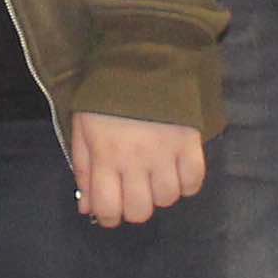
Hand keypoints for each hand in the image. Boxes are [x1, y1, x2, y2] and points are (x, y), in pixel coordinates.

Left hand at [68, 110, 207, 225]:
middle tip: (133, 192)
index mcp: (105, 156)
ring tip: (154, 176)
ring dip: (159, 193)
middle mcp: (135, 160)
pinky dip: (185, 184)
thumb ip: (84, 170)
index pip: (107, 208)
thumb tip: (86, 207)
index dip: (107, 217)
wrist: (142, 59)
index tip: (110, 211)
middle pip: (139, 211)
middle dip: (133, 208)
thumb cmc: (106, 97)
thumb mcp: (83, 129)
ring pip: (167, 199)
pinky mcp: (189, 143)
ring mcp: (165, 153)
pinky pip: (193, 182)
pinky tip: (175, 171)